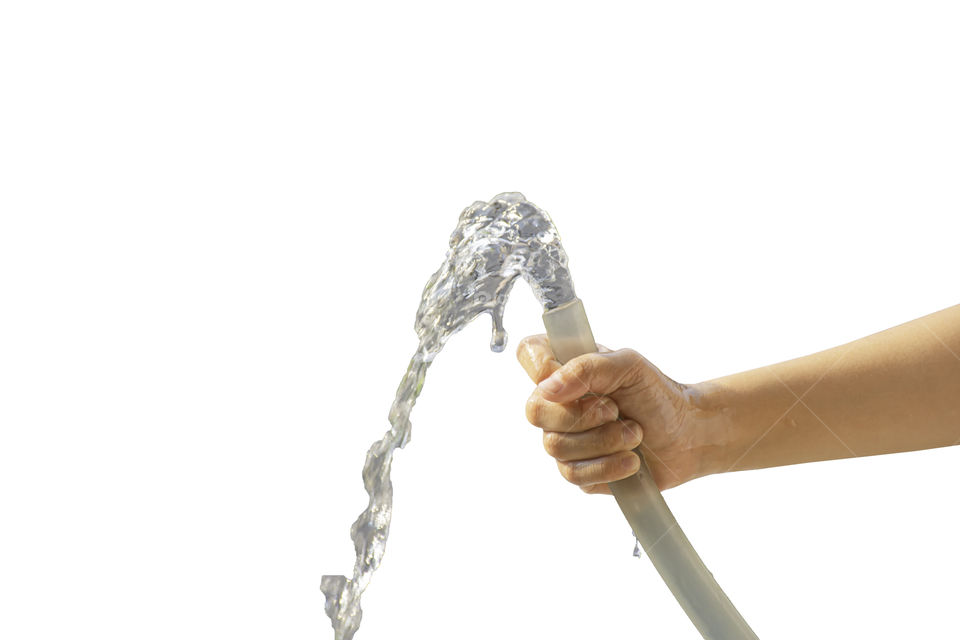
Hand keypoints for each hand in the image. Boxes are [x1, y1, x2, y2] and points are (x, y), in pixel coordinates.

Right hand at [516, 335, 711, 493]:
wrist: (686, 435)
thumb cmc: (656, 394)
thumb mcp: (629, 365)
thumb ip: (587, 367)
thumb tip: (548, 388)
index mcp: (565, 368)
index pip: (528, 353)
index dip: (541, 367)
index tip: (574, 380)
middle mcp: (557, 402)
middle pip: (536, 411)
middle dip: (583, 416)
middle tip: (616, 411)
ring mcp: (564, 438)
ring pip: (556, 447)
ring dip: (604, 441)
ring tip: (634, 434)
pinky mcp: (576, 471)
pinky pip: (573, 474)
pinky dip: (608, 467)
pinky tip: (631, 460)